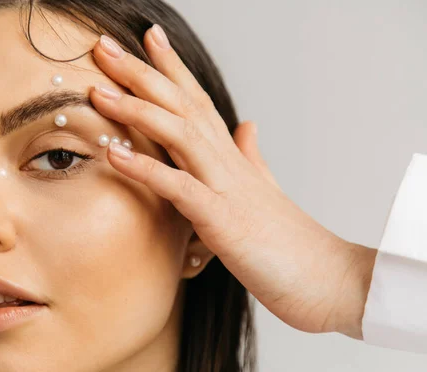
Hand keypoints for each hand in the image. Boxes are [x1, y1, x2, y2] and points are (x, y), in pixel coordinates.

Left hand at [89, 26, 375, 338]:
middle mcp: (228, 162)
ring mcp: (226, 187)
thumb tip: (246, 126)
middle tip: (103, 45)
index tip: (148, 37)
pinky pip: (179, 187)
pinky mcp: (222, 219)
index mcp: (233, 157)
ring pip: (179, 134)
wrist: (328, 279)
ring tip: (98, 90)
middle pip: (182, 104)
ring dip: (137, 109)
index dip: (172, 67)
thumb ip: (252, 156)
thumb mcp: (265, 192)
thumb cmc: (291, 242)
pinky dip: (145, 169)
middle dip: (141, 72)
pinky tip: (114, 154)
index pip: (198, 99)